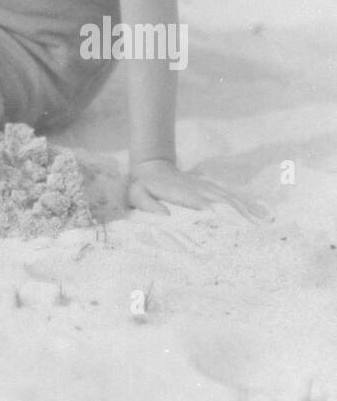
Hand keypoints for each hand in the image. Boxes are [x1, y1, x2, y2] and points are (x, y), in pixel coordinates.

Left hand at [128, 159, 267, 220]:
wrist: (152, 167)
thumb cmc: (144, 185)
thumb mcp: (137, 194)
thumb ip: (148, 205)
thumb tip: (165, 216)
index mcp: (183, 193)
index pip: (203, 205)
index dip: (217, 216)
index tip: (232, 229)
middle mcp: (199, 189)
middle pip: (222, 203)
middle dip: (239, 216)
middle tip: (256, 233)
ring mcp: (206, 187)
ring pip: (229, 199)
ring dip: (246, 211)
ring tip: (263, 225)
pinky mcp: (211, 188)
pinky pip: (230, 196)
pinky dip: (244, 204)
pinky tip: (258, 213)